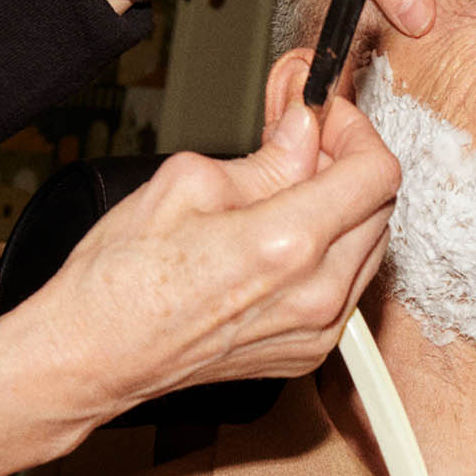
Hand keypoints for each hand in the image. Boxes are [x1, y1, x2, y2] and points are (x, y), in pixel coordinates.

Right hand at [0, 98, 398, 475]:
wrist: (95, 355)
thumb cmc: (121, 278)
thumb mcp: (187, 183)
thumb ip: (266, 156)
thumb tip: (304, 130)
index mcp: (287, 245)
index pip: (376, 173)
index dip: (356, 132)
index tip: (330, 120)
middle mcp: (315, 295)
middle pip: (380, 209)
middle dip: (347, 166)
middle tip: (302, 147)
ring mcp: (317, 331)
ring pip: (369, 249)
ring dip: (342, 212)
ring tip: (287, 193)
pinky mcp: (308, 352)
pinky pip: (347, 289)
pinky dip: (331, 255)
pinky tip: (284, 242)